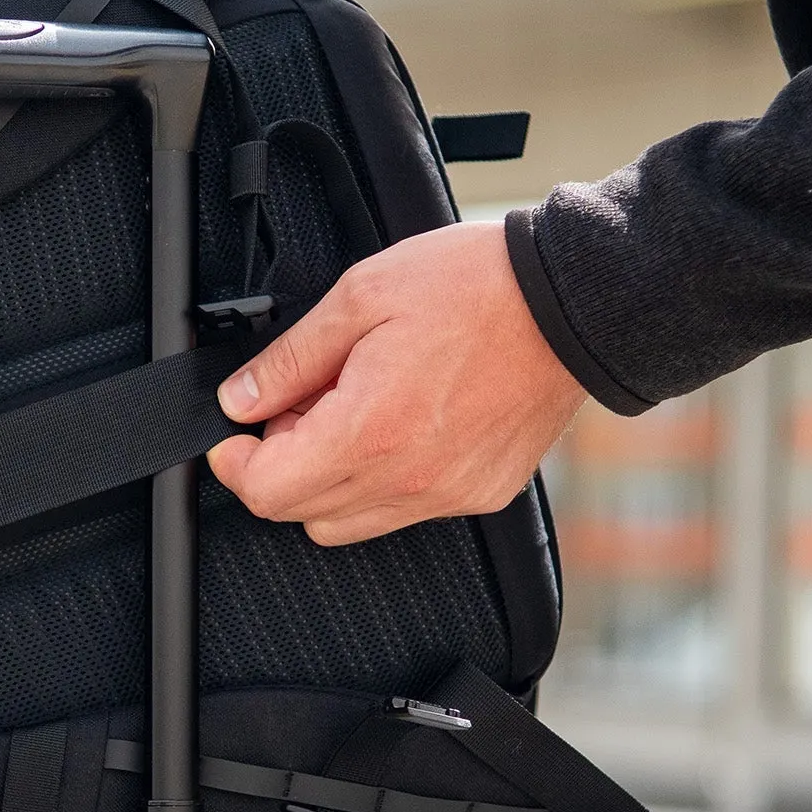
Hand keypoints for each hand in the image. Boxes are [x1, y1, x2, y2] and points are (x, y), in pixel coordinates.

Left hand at [208, 221, 585, 544]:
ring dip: (327, 479)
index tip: (236, 433)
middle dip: (280, 466)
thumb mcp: (360, 298)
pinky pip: (404, 511)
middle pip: (301, 514)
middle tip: (298, 405)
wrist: (575, 300)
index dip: (236, 463)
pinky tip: (396, 424)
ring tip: (349, 411)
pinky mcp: (480, 494)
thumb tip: (241, 398)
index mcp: (370, 431)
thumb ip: (289, 359)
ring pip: (348, 523)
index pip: (267, 492)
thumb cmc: (477, 288)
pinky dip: (380, 481)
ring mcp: (448, 494)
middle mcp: (409, 479)